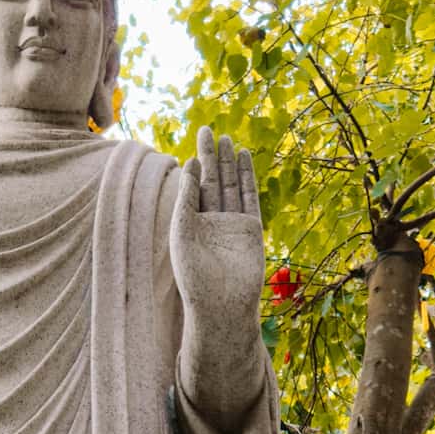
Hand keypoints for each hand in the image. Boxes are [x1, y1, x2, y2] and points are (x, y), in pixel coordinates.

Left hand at [169, 126, 264, 336]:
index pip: (193, 188)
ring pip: (230, 185)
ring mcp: (232, 224)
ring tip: (226, 138)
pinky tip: (244, 158)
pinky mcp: (251, 228)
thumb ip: (187, 197)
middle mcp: (212, 222)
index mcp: (191, 224)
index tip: (194, 148)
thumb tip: (190, 164)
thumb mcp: (183, 230)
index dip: (194, 167)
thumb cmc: (194, 274)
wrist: (221, 303)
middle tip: (208, 130)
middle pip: (212, 181)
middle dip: (210, 156)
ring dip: (228, 162)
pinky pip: (248, 196)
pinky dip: (246, 177)